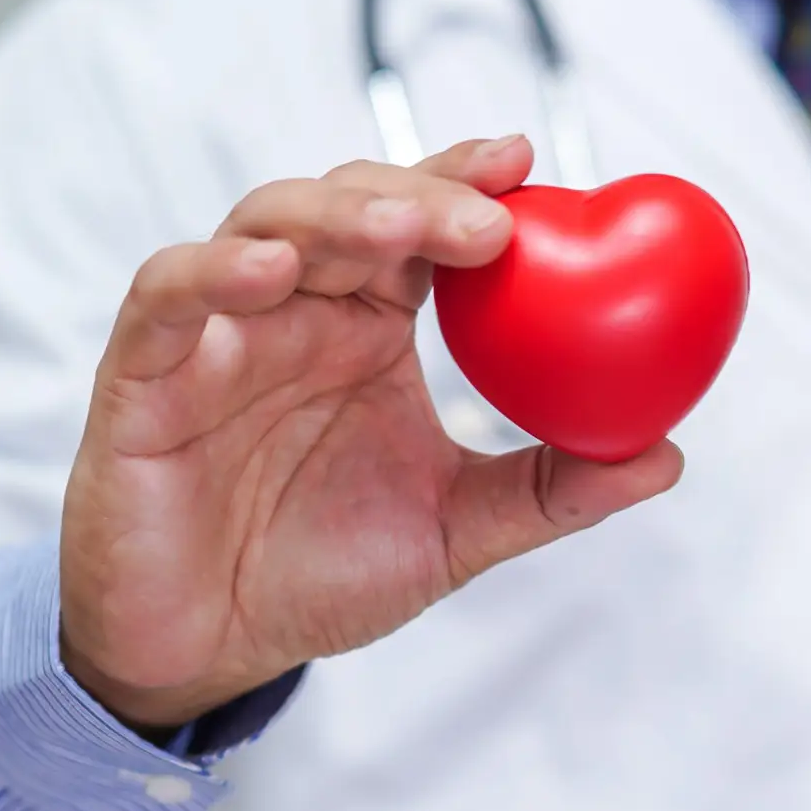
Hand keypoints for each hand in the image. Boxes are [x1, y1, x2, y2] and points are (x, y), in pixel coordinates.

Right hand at [59, 137, 683, 727]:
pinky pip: (168, 297)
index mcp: (369, 331)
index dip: (466, 183)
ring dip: (332, 214)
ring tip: (398, 230)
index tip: (529, 161)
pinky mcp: (144, 373)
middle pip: (349, 206)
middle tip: (489, 218)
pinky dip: (214, 272)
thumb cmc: (318, 576)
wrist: (207, 650)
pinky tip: (270, 271)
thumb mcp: (454, 534)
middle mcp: (299, 313)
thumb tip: (666, 454)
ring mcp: (221, 334)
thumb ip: (550, 492)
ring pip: (263, 225)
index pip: (420, 228)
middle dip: (418, 194)